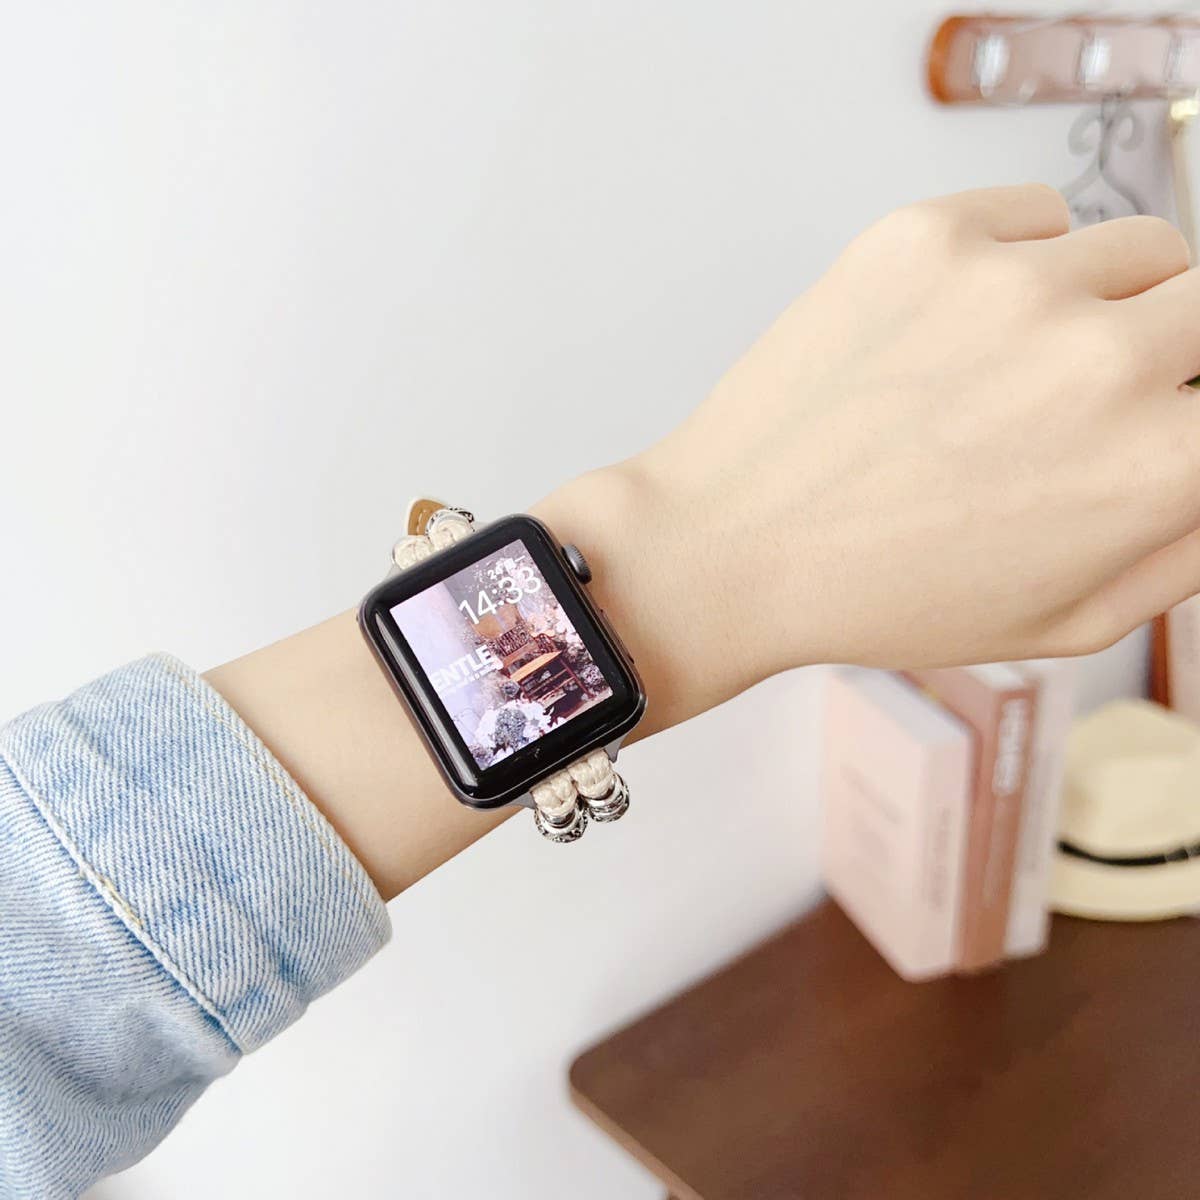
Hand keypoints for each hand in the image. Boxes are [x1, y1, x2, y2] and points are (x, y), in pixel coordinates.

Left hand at [610, 184, 1199, 691]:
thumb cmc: (889, 597)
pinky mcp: (928, 235)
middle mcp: (1104, 357)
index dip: (1182, 419)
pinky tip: (961, 327)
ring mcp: (1013, 282)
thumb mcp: (1067, 621)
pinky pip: (1037, 214)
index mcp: (1159, 465)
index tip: (1149, 426)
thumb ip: (1188, 546)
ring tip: (1021, 365)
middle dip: (1172, 352)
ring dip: (1106, 300)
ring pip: (1140, 247)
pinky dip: (1023, 258)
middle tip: (1092, 396)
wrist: (734, 547)